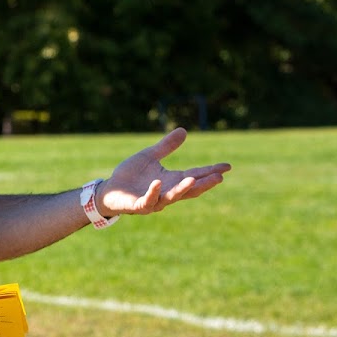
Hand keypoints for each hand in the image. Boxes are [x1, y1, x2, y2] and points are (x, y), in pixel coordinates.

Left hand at [98, 128, 229, 215]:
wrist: (109, 190)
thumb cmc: (130, 175)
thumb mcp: (150, 156)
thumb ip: (166, 146)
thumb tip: (183, 131)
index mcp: (171, 181)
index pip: (195, 175)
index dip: (210, 171)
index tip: (227, 166)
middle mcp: (166, 192)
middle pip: (189, 190)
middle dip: (204, 184)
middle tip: (219, 177)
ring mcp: (154, 201)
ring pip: (171, 197)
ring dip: (183, 189)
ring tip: (194, 180)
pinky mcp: (138, 205)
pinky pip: (148, 200)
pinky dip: (154, 192)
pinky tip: (158, 182)